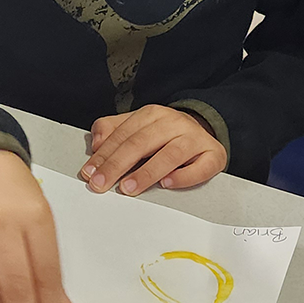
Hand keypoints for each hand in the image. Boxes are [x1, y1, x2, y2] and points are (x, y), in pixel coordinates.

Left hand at [81, 106, 226, 195]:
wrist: (203, 132)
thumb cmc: (164, 135)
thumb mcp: (137, 126)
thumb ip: (113, 130)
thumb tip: (96, 143)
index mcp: (152, 114)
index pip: (123, 134)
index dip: (105, 155)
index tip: (90, 172)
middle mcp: (174, 123)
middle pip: (141, 143)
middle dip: (118, 165)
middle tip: (101, 183)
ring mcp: (195, 138)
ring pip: (170, 154)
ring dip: (146, 172)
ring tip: (128, 188)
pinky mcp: (214, 155)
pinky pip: (200, 167)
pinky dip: (183, 177)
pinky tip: (167, 184)